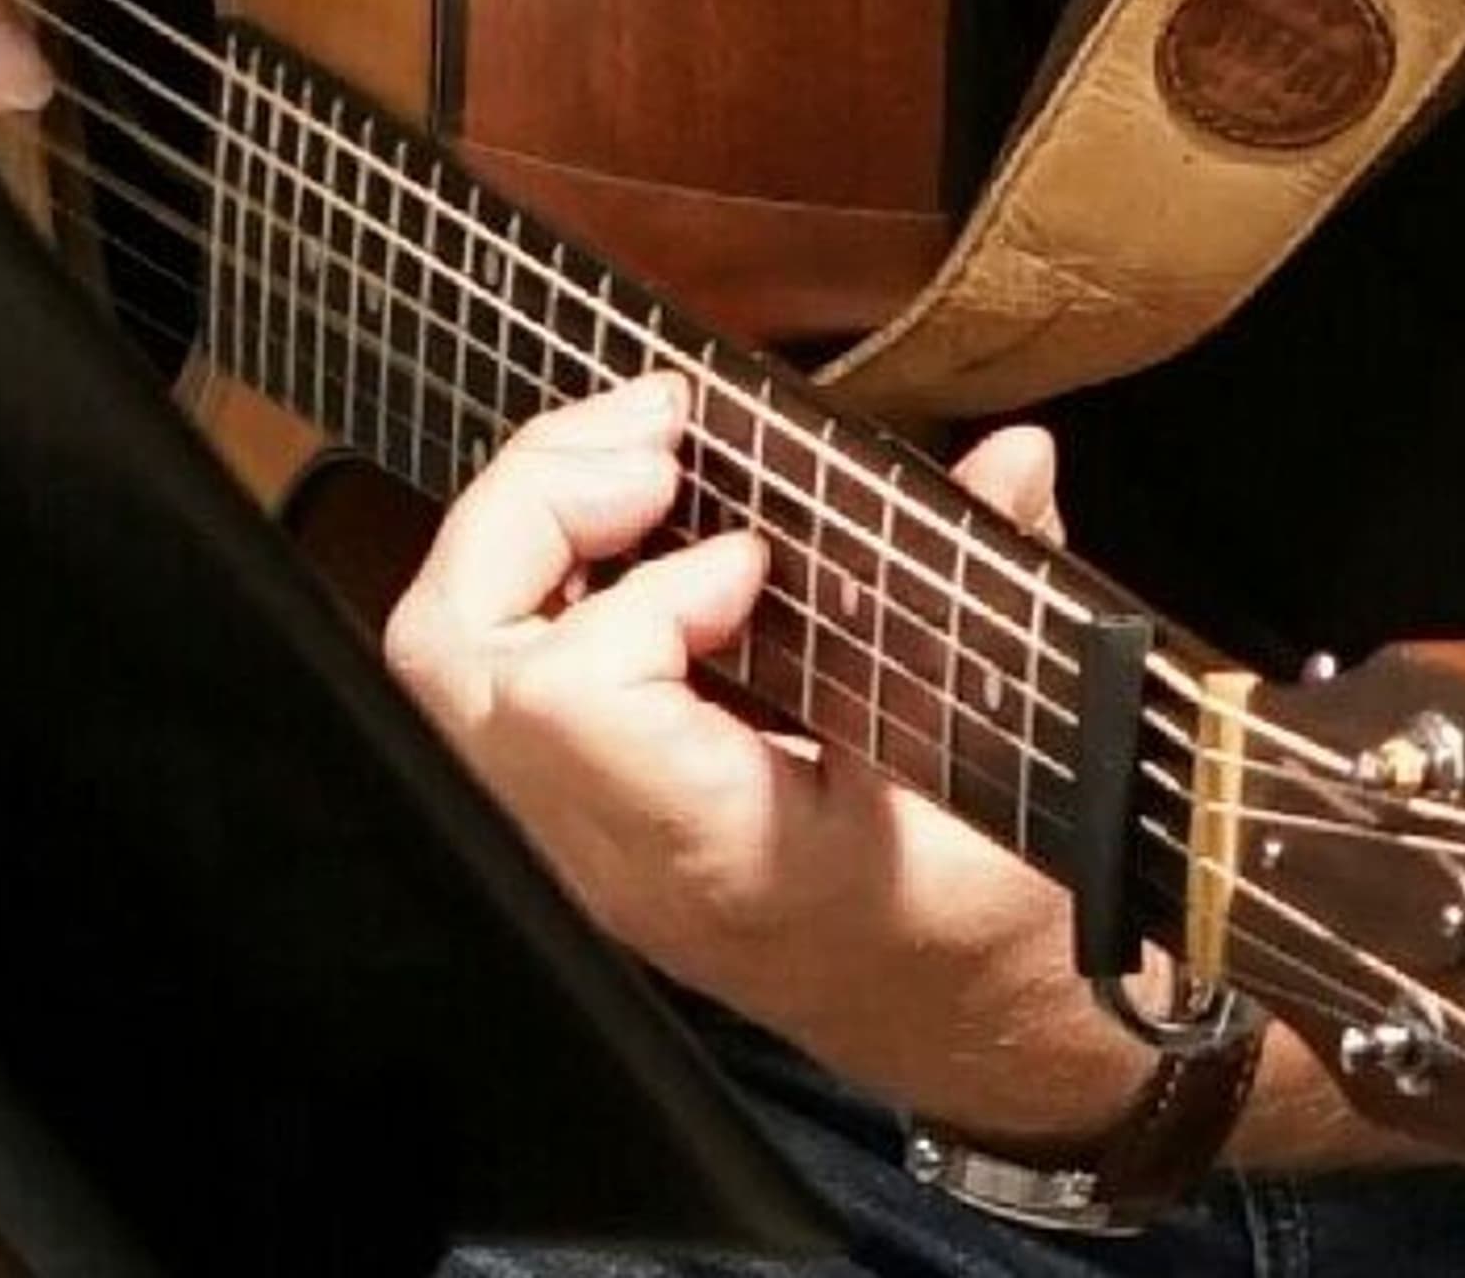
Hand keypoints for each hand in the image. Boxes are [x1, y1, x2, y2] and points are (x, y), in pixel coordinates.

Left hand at [383, 375, 1149, 1146]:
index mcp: (713, 854)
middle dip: (537, 500)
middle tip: (661, 436)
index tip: (755, 557)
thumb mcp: (1016, 768)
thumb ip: (1004, 603)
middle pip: (453, 656)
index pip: (565, 704)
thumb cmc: (983, 921)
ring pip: (448, 657)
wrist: (963, 1028)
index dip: (646, 592)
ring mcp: (574, 831)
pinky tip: (648, 520)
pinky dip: (551, 560)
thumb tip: (1011, 462)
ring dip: (534, 516)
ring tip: (649, 454)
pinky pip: (498, 667)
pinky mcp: (580, 805)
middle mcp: (606, 850)